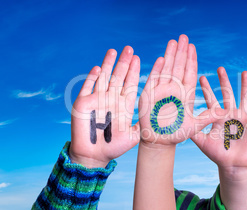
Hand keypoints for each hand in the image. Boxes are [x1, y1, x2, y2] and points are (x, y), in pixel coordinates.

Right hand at [70, 46, 140, 167]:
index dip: (134, 72)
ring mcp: (97, 100)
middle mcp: (111, 99)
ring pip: (104, 78)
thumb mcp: (134, 135)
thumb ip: (143, 124)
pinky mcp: (83, 104)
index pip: (130, 84)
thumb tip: (157, 117)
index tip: (139, 59)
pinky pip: (88, 88)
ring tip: (114, 51)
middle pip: (119, 77)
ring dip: (109, 65)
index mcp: (124, 104)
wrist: (95, 156)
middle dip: (124, 63)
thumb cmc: (115, 147)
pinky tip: (98, 68)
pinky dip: (92, 78)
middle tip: (129, 49)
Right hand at [138, 35, 216, 145]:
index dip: (191, 60)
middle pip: (178, 67)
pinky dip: (158, 69)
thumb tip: (225, 112)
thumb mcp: (195, 126)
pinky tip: (161, 58)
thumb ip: (208, 117)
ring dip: (170, 55)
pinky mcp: (150, 95)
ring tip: (173, 41)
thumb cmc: (176, 134)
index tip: (193, 47)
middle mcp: (173, 89)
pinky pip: (154, 79)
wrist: (158, 141)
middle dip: (181, 52)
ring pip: (167, 69)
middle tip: (184, 36)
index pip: (189, 73)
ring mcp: (161, 91)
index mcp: (184, 94)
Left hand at [192, 67, 246, 209]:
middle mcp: (231, 113)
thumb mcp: (203, 143)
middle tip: (220, 68)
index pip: (211, 100)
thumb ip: (194, 132)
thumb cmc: (218, 154)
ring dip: (244, 85)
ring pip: (244, 97)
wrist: (233, 164)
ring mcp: (243, 117)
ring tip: (244, 72)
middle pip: (227, 93)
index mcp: (218, 117)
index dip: (207, 89)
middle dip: (224, 81)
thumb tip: (179, 124)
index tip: (201, 77)